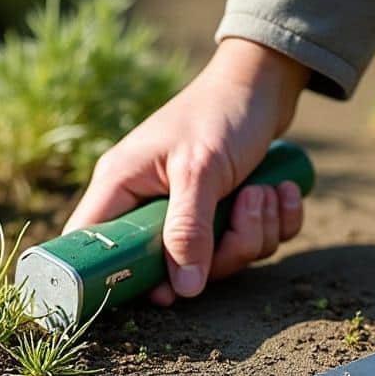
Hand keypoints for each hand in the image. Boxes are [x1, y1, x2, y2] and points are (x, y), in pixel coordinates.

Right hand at [64, 38, 310, 304]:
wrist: (265, 80)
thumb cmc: (221, 112)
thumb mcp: (201, 169)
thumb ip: (188, 229)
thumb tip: (183, 290)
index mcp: (122, 185)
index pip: (92, 244)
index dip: (116, 278)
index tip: (161, 295)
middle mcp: (149, 202)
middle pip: (170, 267)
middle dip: (221, 252)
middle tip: (243, 214)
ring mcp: (187, 209)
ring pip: (218, 259)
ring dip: (256, 232)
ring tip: (265, 191)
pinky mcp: (222, 210)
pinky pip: (249, 242)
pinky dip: (274, 223)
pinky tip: (282, 191)